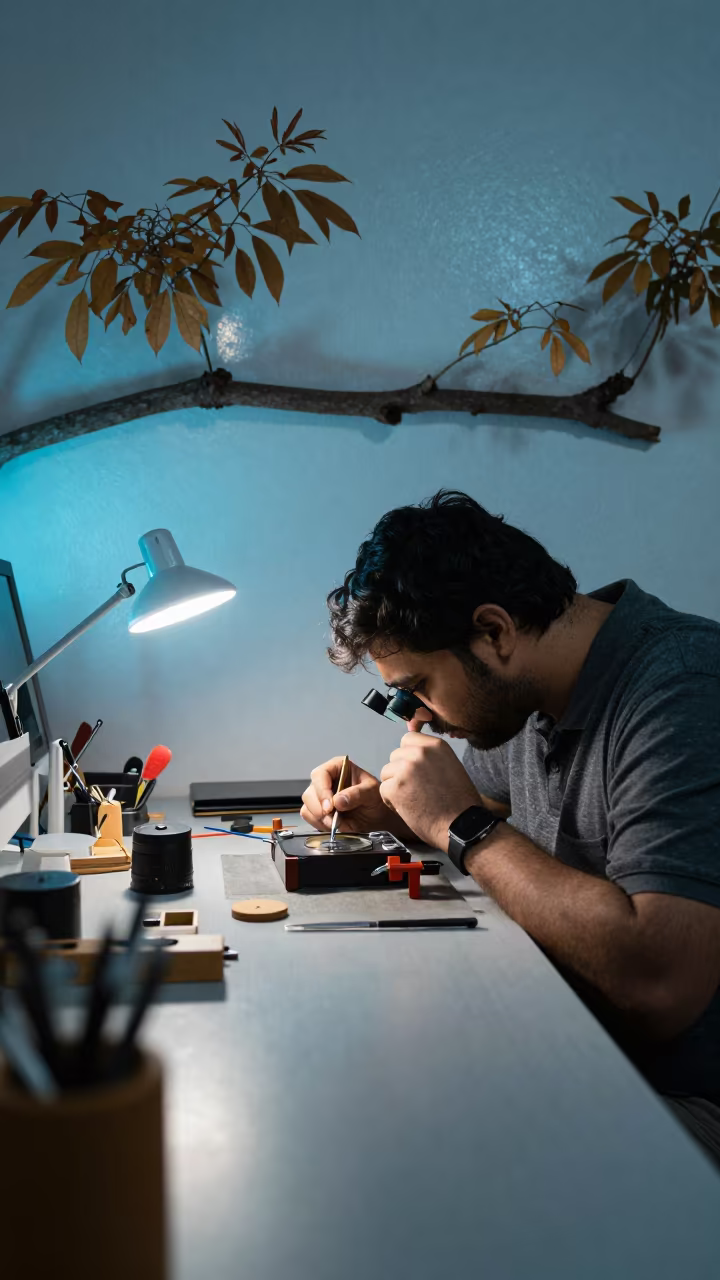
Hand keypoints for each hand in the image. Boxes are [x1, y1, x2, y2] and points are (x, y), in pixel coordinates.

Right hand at [301, 756, 414, 838]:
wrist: (378, 817)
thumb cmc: (376, 799)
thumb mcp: (372, 792)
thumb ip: (357, 794)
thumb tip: (338, 801)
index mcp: (337, 767)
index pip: (320, 775)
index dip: (322, 791)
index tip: (330, 807)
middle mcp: (326, 780)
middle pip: (310, 792)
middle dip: (320, 808)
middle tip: (333, 819)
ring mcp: (320, 796)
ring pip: (307, 806)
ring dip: (320, 818)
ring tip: (336, 823)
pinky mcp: (318, 810)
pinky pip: (309, 817)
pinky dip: (319, 824)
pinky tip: (333, 825)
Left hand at [379, 732, 481, 848]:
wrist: (461, 826)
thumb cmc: (460, 802)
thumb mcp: (451, 767)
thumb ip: (431, 758)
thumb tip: (412, 756)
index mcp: (436, 745)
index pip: (408, 739)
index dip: (408, 756)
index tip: (415, 770)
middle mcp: (419, 752)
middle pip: (395, 756)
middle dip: (400, 771)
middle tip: (415, 789)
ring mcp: (406, 769)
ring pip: (387, 772)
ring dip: (394, 785)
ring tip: (412, 799)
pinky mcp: (395, 787)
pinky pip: (384, 789)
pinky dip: (391, 801)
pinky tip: (407, 809)